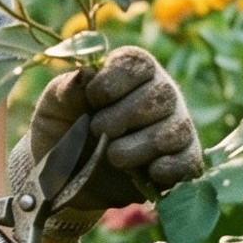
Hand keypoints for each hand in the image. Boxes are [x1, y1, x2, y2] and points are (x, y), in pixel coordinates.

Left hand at [25, 45, 203, 210]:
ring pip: (174, 131)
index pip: (137, 62)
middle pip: (161, 94)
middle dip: (122, 117)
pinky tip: (147, 172)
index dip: (112, 81)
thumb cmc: (63, 132)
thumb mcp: (53, 109)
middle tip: (96, 131)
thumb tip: (85, 74)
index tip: (92, 100)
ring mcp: (176, 127)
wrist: (67, 180)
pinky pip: (189, 162)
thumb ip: (66, 90)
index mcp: (130, 72)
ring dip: (137, 147)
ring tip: (113, 156)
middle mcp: (161, 94)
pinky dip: (168, 169)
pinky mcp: (182, 161)